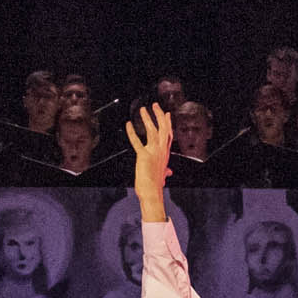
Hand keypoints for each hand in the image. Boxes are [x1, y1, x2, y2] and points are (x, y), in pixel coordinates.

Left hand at [127, 104, 172, 220]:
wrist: (152, 193)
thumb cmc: (155, 185)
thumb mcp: (162, 176)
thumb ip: (165, 172)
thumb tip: (169, 173)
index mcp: (165, 154)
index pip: (168, 134)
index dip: (167, 123)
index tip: (166, 114)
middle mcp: (161, 151)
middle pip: (163, 128)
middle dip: (159, 115)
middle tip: (155, 105)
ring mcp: (153, 152)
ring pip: (153, 131)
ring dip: (147, 119)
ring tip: (143, 109)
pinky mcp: (143, 156)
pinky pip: (136, 141)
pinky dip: (131, 132)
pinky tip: (128, 125)